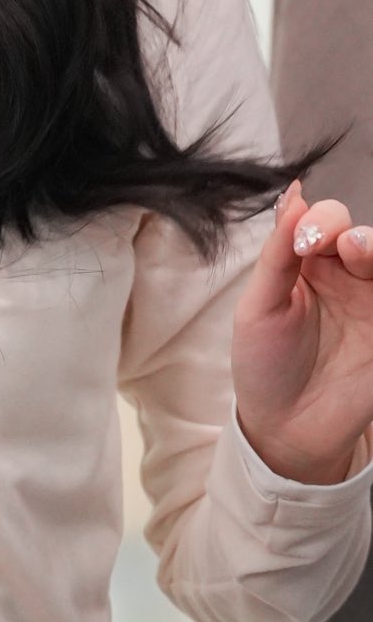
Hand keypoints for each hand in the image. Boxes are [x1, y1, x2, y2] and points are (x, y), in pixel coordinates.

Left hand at [232, 180, 372, 483]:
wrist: (286, 429)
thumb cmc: (264, 364)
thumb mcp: (260, 306)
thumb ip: (277, 254)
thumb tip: (293, 192)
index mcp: (305, 262)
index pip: (321, 221)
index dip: (316, 220)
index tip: (302, 242)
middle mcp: (343, 276)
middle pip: (358, 234)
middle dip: (350, 231)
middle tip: (338, 246)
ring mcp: (370, 303)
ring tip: (359, 252)